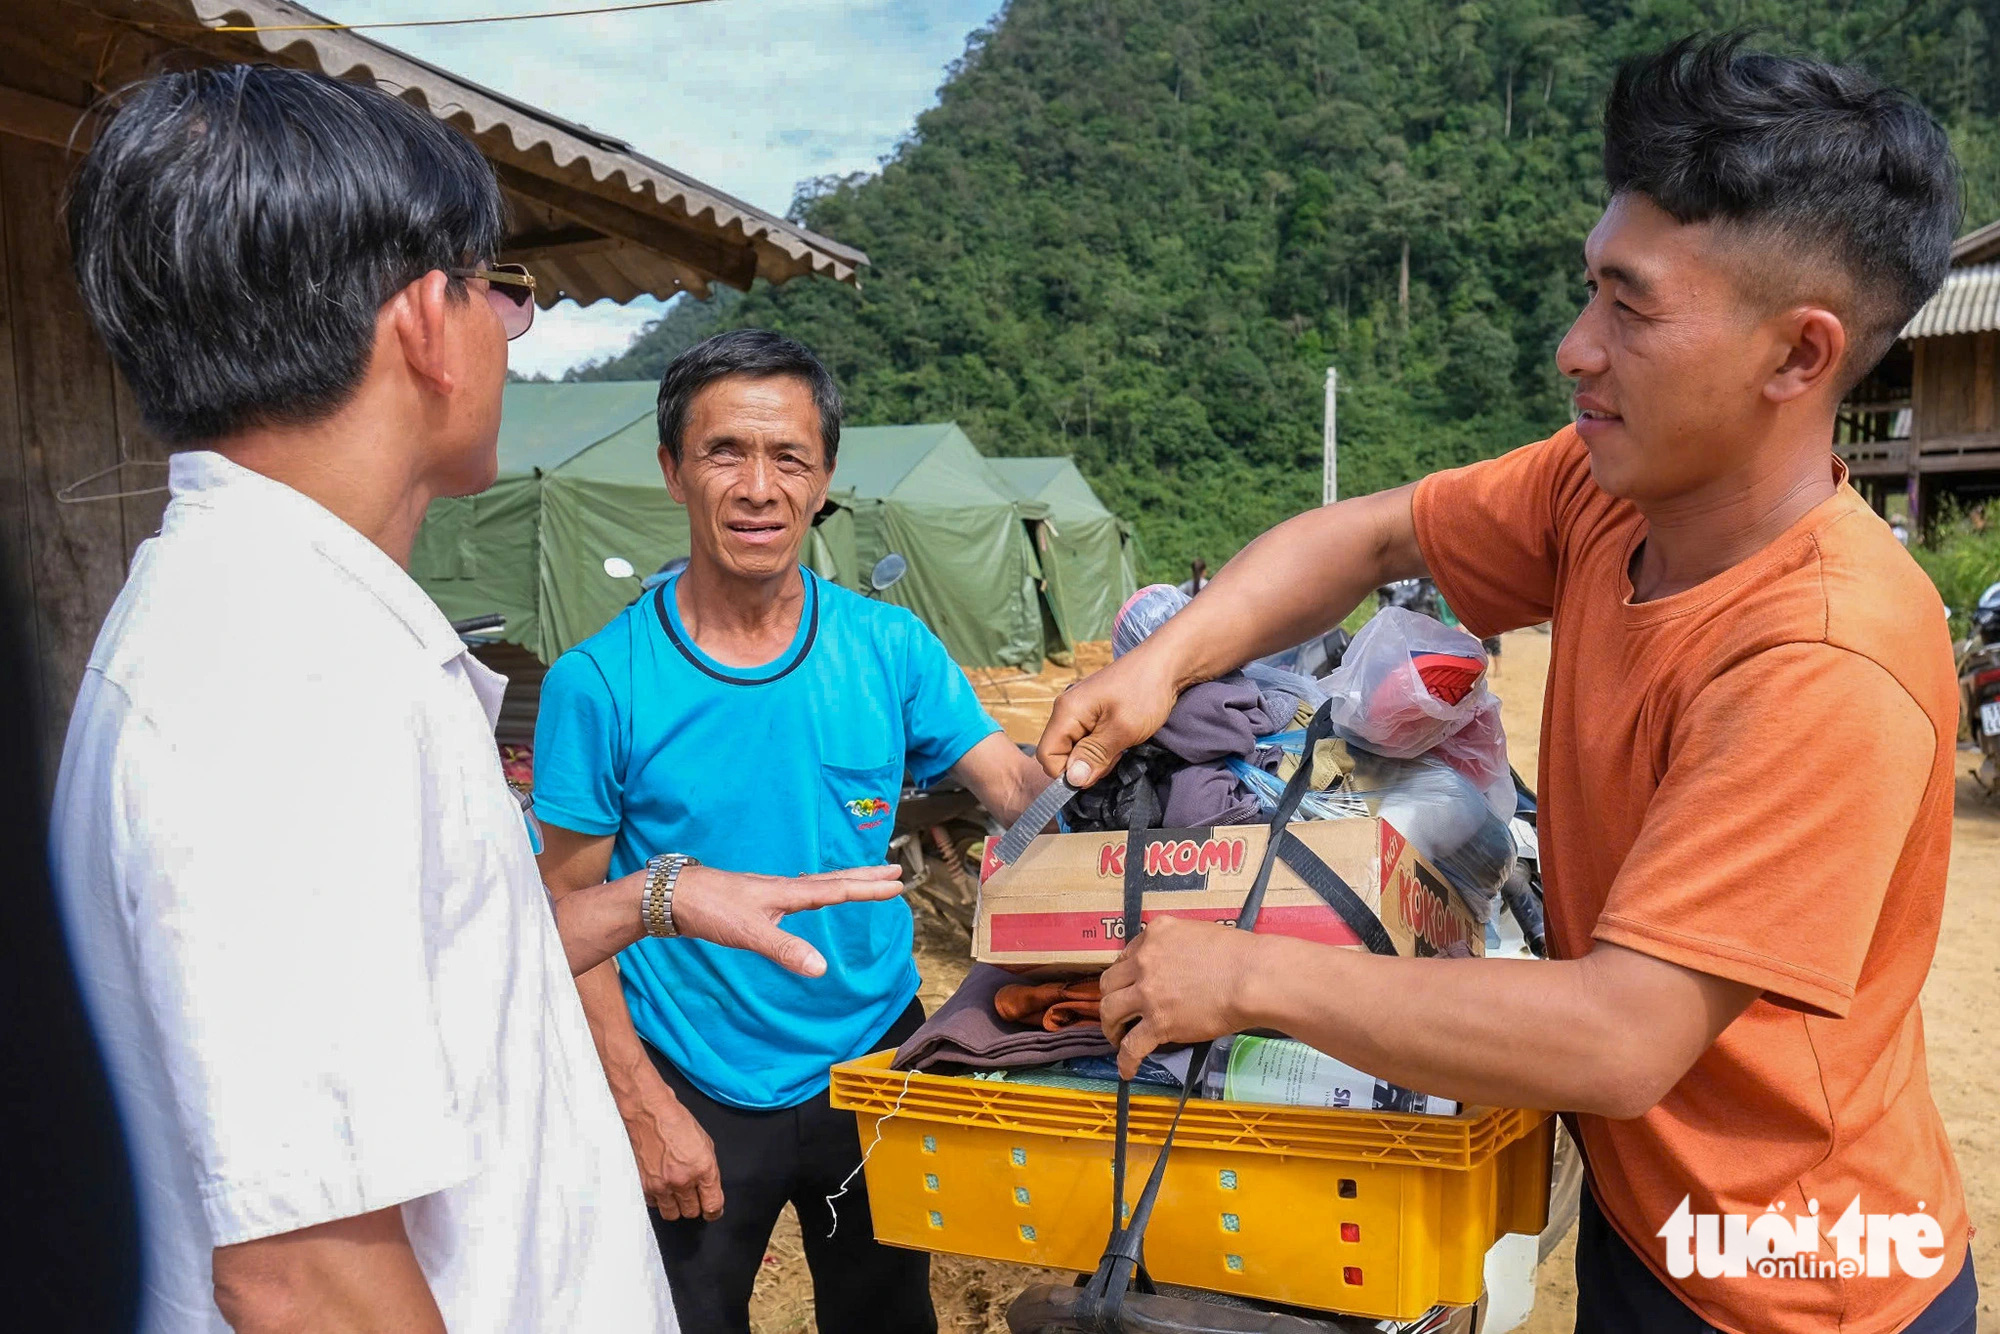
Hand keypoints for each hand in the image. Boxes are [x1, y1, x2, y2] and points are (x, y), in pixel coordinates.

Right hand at [615, 1069, 724, 1220]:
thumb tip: (709, 1188)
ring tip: (677, 1193)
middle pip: (692, 1213)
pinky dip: (659, 1199)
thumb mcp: (705, 1143)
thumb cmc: (676, 1121)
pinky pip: (654, 1204)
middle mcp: (682, 1180)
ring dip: (677, 1206)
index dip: (714, 1211)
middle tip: (693, 1195)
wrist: (648, 1112)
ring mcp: (661, 1185)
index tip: (713, 1211)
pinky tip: (661, 1186)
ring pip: (672, 1214)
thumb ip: (708, 1170)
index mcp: (702, 1168)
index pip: (713, 1205)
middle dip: (695, 1206)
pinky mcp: (644, 1185)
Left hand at [671, 863, 904, 975]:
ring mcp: (769, 892)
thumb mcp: (749, 933)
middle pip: (833, 879)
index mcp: (787, 893)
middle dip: (865, 877)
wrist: (672, 896)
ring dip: (844, 881)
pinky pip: (799, 891)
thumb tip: (822, 969)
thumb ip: (785, 950)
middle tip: (895, 870)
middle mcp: (782, 888)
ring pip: (816, 884)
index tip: (898, 885)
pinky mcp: (755, 899)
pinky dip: (817, 890)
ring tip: (863, 880)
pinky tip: (809, 896)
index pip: (837, 890)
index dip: (868, 889)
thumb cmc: (709, 909)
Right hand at [1036, 649, 1179, 786]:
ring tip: (1120, 745)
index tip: (1098, 771)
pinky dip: (1102, 746)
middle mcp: (1066, 710)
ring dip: (1096, 756)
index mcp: (1066, 712)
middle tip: (1115, 756)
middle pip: (1060, 753)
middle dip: (1084, 764)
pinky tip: (1120, 739)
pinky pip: (1087, 739)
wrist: (1166, 663)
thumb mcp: (1122, 729)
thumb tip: (1073, 780)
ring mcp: (1080, 710)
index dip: (1067, 773)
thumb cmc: (1145, 692)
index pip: (1047, 755)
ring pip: (1075, 748)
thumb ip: (1094, 755)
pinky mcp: (1093, 712)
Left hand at [1098, 915, 1262, 1078]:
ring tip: (1118, 1037)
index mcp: (1155, 935)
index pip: (1125, 956)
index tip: (1129, 986)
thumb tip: (1175, 963)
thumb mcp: (1197, 933)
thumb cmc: (1239, 955)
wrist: (1251, 977)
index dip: (1125, 975)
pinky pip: (1132, 1045)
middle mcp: (1144, 961)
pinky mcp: (1158, 1023)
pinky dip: (1125, 1060)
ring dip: (1110, 1026)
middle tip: (1119, 1011)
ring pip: (1110, 1011)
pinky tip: (1127, 1070)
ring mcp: (1148, 992)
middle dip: (1110, 998)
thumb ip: (1176, 945)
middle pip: (1109, 982)